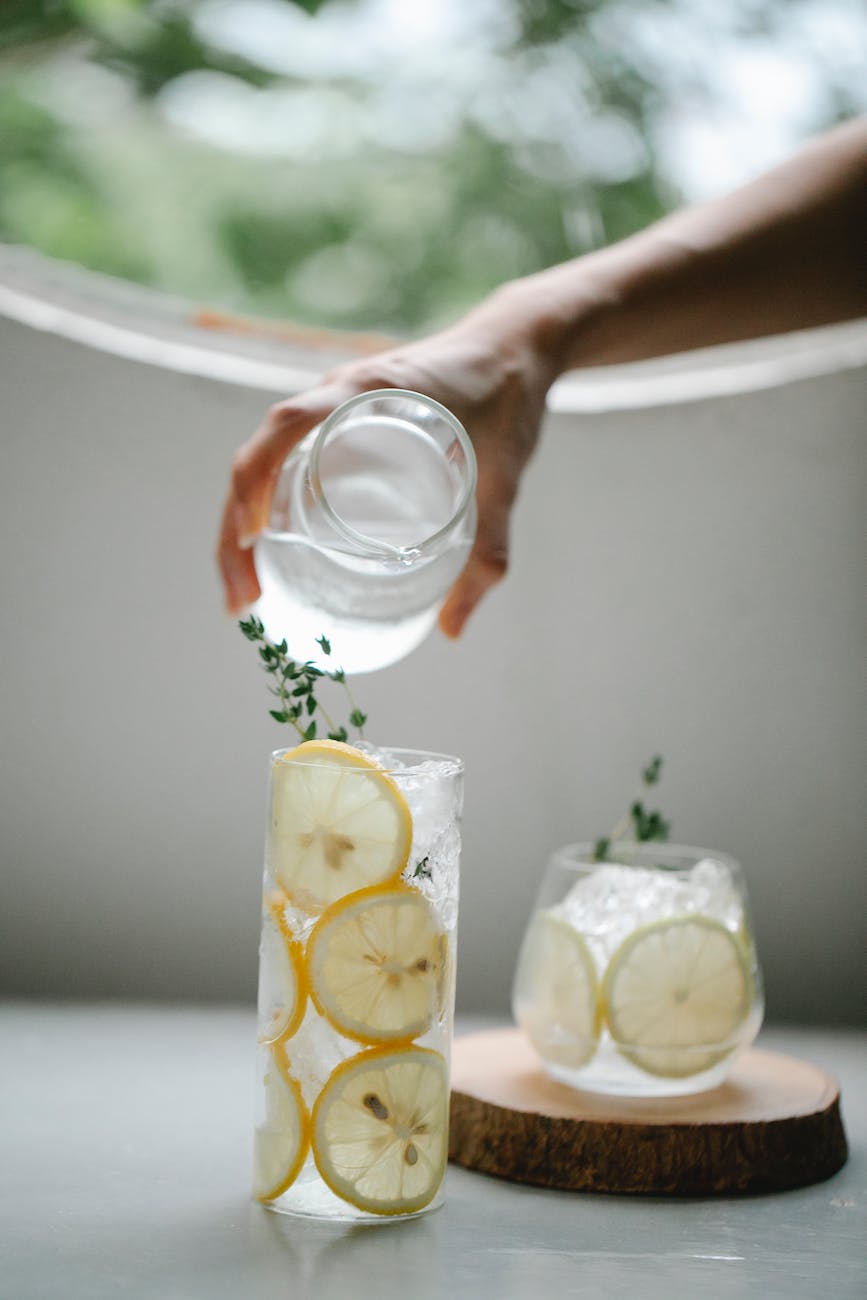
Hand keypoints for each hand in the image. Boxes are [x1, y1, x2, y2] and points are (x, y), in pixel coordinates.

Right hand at [217, 290, 557, 637]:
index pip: (287, 425)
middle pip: (257, 457)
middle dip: (235, 530)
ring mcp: (334, 409)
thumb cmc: (510, 400)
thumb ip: (488, 551)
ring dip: (243, 522)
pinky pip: (289, 463)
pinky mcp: (342, 425)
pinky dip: (268, 506)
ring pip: (265, 464)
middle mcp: (338, 395)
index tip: (251, 539)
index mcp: (368, 390)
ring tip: (247, 589)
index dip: (255, 479)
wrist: (517, 348)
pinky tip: (272, 554)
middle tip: (244, 598)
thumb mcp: (504, 479)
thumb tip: (453, 631)